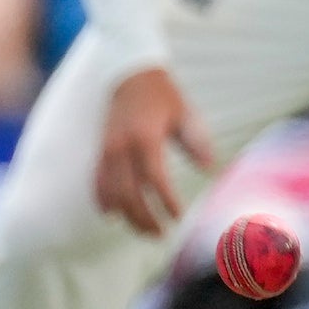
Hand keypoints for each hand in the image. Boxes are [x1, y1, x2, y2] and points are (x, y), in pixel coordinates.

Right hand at [93, 67, 215, 236]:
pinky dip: (104, 200)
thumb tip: (211, 169)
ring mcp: (107, 151)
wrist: (129, 74)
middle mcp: (122, 147)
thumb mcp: (185, 113)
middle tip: (161, 234)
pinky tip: (113, 215)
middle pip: (129, 193)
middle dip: (144, 218)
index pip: (154, 178)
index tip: (178, 217)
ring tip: (145, 230)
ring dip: (127, 215)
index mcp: (145, 138)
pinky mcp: (100, 151)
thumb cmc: (163, 95)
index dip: (164, 201)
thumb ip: (197, 141)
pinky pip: (97, 182)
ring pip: (112, 193)